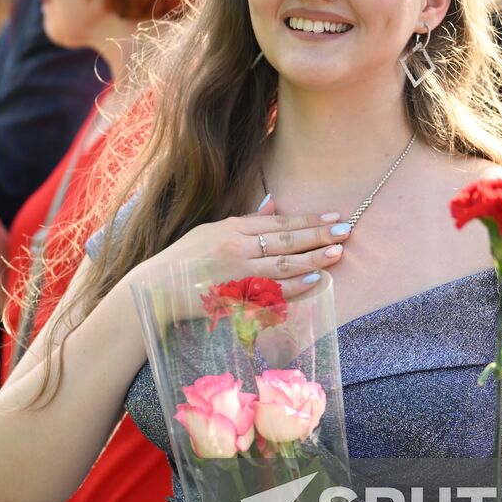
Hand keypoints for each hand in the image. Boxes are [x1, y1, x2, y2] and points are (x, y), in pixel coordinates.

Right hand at [135, 197, 349, 300]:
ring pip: (282, 265)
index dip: (308, 220)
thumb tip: (274, 204)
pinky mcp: (235, 297)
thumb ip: (246, 221)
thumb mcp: (211, 231)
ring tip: (338, 253)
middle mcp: (236, 248)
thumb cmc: (185, 260)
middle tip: (346, 231)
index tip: (333, 217)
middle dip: (318, 236)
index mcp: (231, 229)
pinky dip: (294, 287)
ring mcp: (236, 274)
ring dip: (313, 258)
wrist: (155, 290)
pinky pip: (271, 292)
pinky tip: (315, 280)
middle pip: (285, 240)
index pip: (278, 223)